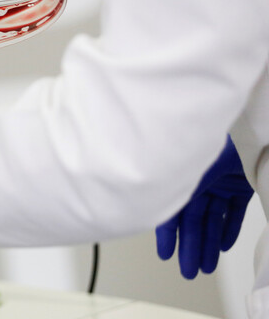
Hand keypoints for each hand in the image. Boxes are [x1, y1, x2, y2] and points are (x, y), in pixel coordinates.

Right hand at [155, 137, 252, 278]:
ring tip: (206, 267)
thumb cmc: (213, 143)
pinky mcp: (241, 186)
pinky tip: (224, 246)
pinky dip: (229, 228)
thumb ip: (174, 194)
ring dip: (210, 244)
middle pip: (193, 221)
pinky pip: (234, 211)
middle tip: (189, 271)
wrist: (248, 132)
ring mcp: (220, 184)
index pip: (172, 213)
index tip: (166, 255)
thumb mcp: (187, 173)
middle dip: (191, 248)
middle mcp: (199, 182)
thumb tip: (155, 213)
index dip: (168, 236)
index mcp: (182, 178)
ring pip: (213, 220)